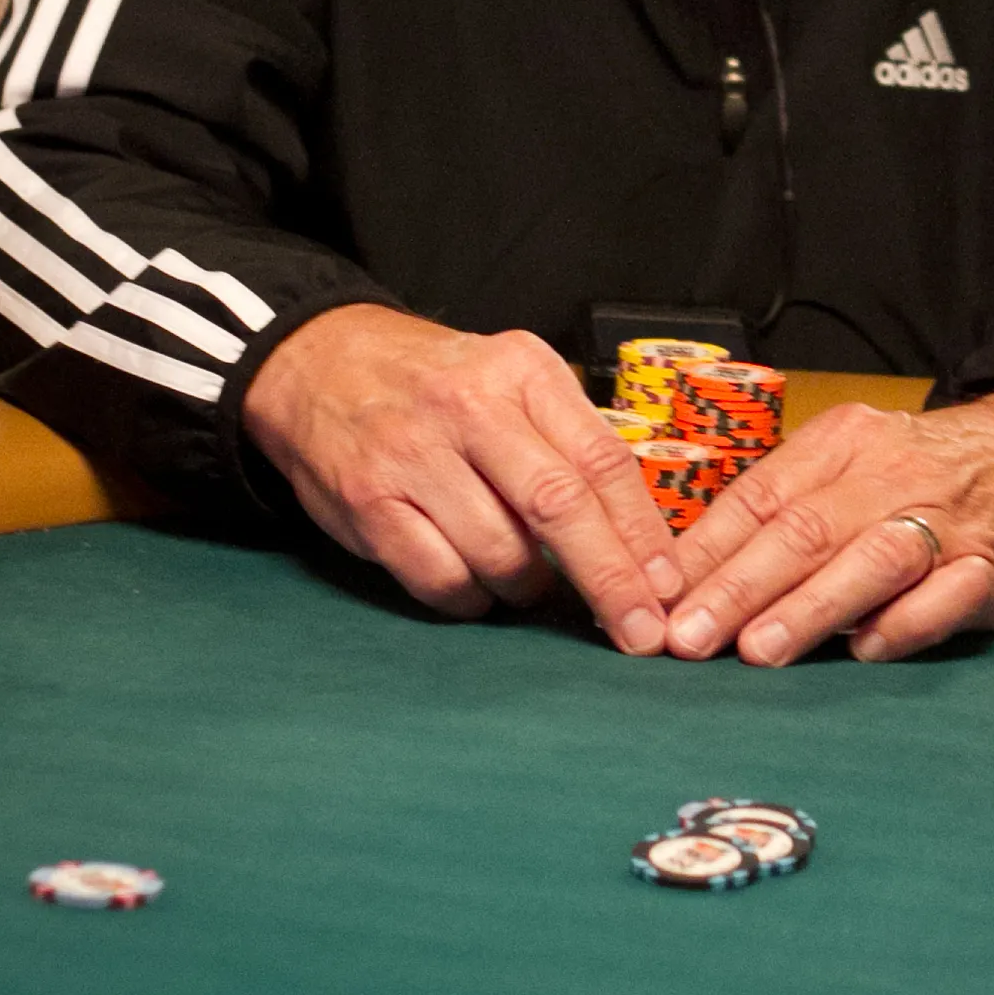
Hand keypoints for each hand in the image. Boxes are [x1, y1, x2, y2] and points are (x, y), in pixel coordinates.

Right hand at [243, 306, 682, 649]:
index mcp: (521, 369)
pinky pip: (438, 577)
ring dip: (528, 586)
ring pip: (499, 552)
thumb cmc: (440, 385)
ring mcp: (413, 453)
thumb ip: (567, 440)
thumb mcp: (511, 379)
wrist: (323, 362)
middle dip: (610, 579)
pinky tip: (475, 584)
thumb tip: (639, 539)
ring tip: (530, 580)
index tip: (669, 585)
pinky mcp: (368, 501)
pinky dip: (469, 598)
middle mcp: (469, 404)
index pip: (599, 458)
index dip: (642, 531)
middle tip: (640, 632)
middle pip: (558, 505)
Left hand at [664, 390, 993, 665]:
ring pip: (871, 559)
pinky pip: (948, 596)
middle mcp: (890, 474)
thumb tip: (693, 579)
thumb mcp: (847, 464)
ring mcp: (946, 520)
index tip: (658, 600)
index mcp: (842, 442)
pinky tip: (867, 651)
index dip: (707, 552)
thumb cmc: (913, 473)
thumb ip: (782, 512)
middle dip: (741, 587)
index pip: (761, 497)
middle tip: (689, 637)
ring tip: (759, 651)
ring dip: (812, 607)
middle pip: (806, 529)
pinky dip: (907, 624)